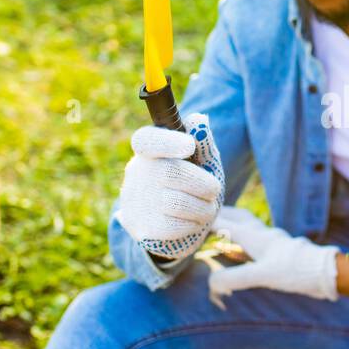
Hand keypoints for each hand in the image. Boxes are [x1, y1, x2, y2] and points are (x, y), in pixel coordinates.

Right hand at [116, 112, 223, 260]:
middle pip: (170, 172)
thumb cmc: (191, 187)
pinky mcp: (140, 227)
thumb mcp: (201, 164)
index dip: (166, 141)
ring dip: (202, 207)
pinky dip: (192, 224)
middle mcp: (136, 172)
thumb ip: (202, 143)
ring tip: (207, 208)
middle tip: (214, 190)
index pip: (146, 140)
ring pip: (175, 202)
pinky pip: (172, 226)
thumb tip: (199, 121)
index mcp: (150, 151)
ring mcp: (134, 200)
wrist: (176, 226)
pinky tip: (193, 222)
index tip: (189, 146)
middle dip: (203, 183)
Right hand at [206, 207, 338, 307]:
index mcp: (255, 236)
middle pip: (237, 217)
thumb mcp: (262, 276)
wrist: (326, 272)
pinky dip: (246, 239)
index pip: (224, 222)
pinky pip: (258, 239)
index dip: (206, 220)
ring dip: (234, 224)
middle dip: (220, 215)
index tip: (189, 218)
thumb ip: (235, 278)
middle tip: (203, 216)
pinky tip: (246, 249)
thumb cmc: (295, 270)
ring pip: (249, 226)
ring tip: (221, 230)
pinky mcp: (281, 251)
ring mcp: (273, 242)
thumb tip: (211, 283)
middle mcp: (263, 234)